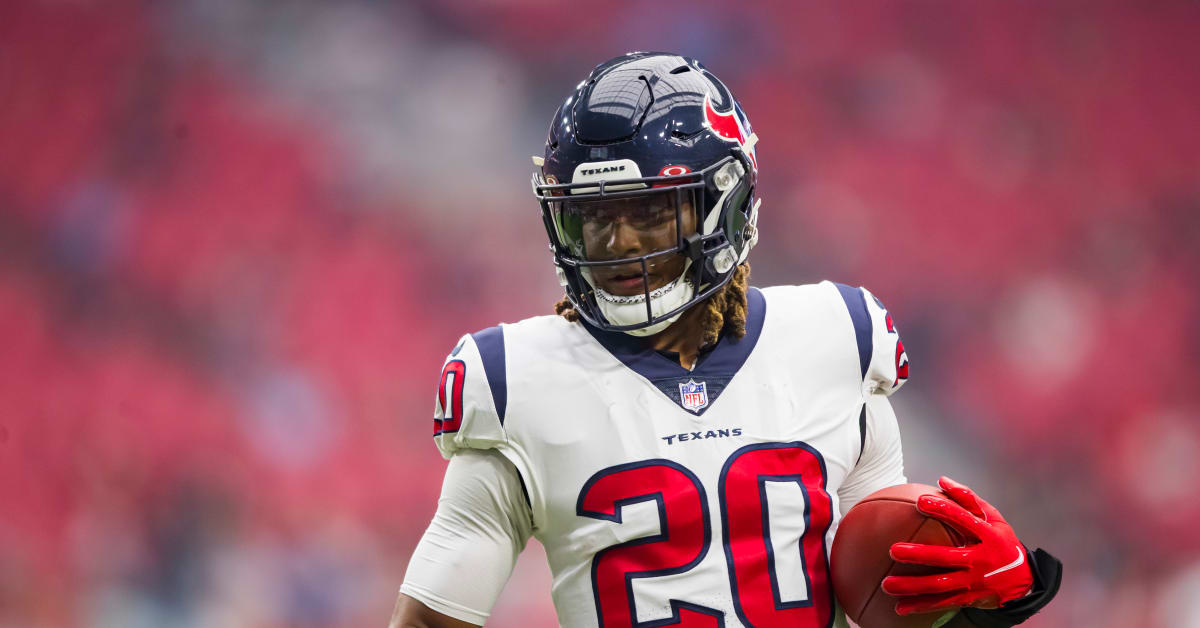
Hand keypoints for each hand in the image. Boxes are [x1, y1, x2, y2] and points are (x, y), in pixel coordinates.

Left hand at [880, 476, 1033, 615]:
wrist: (1024, 579)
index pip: (964, 519)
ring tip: (887, 584)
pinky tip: (900, 607)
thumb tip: (941, 479)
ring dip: (913, 586)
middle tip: (893, 551)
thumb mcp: (994, 518)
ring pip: (940, 585)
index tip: (920, 502)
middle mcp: (981, 560)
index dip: (943, 509)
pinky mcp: (970, 597)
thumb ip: (968, 498)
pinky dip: (921, 606)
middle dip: (920, 555)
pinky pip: (942, 603)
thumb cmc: (1001, 540)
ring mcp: (975, 581)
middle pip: (947, 558)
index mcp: (988, 536)